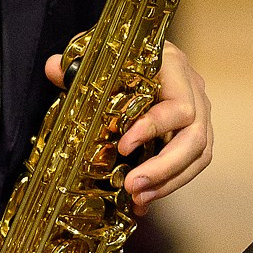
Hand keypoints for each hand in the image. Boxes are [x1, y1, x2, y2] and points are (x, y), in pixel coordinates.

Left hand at [45, 39, 213, 215]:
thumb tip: (54, 69)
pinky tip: (143, 200)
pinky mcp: (193, 133)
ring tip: (138, 199)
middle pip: (195, 137)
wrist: (137, 52)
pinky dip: (169, 184)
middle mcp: (193, 90)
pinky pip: (191, 164)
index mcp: (173, 65)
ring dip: (168, 182)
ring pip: (198, 155)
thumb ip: (76, 63)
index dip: (154, 129)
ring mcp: (198, 113)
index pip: (179, 106)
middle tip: (132, 186)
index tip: (123, 147)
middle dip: (164, 168)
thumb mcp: (98, 53)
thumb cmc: (119, 53)